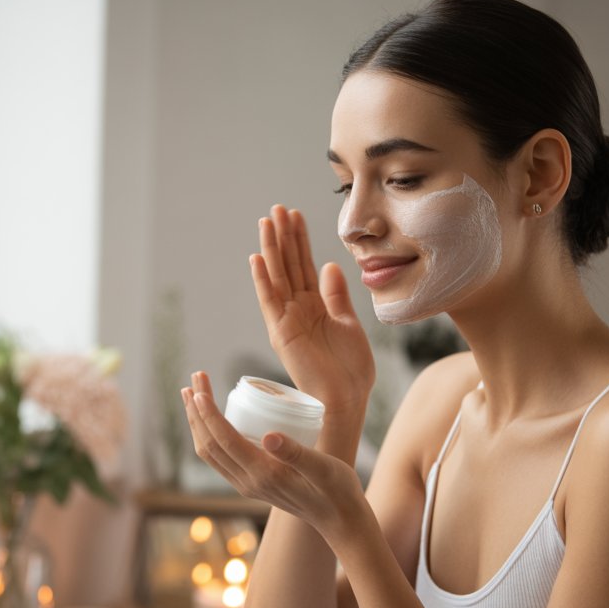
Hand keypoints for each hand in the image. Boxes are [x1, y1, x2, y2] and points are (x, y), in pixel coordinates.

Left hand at [183, 372, 371, 542]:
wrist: (339, 519)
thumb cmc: (337, 490)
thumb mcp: (324, 469)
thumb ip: (298, 453)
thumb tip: (269, 435)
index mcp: (264, 474)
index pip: (225, 440)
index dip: (209, 414)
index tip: (200, 390)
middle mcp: (248, 482)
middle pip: (209, 444)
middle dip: (196, 411)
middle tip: (193, 379)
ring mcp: (247, 485)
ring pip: (209, 453)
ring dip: (197, 423)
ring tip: (191, 395)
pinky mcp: (250, 484)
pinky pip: (219, 458)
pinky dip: (207, 435)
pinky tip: (209, 420)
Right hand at [253, 206, 374, 416]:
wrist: (347, 399)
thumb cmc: (351, 370)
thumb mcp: (349, 324)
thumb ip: (337, 296)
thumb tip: (331, 265)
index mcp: (314, 306)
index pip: (304, 265)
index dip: (299, 240)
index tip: (295, 215)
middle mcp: (297, 310)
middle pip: (287, 265)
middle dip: (282, 236)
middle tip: (277, 208)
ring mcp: (287, 320)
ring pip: (277, 277)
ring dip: (271, 249)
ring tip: (267, 221)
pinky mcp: (282, 334)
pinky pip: (270, 301)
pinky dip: (263, 280)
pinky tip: (257, 258)